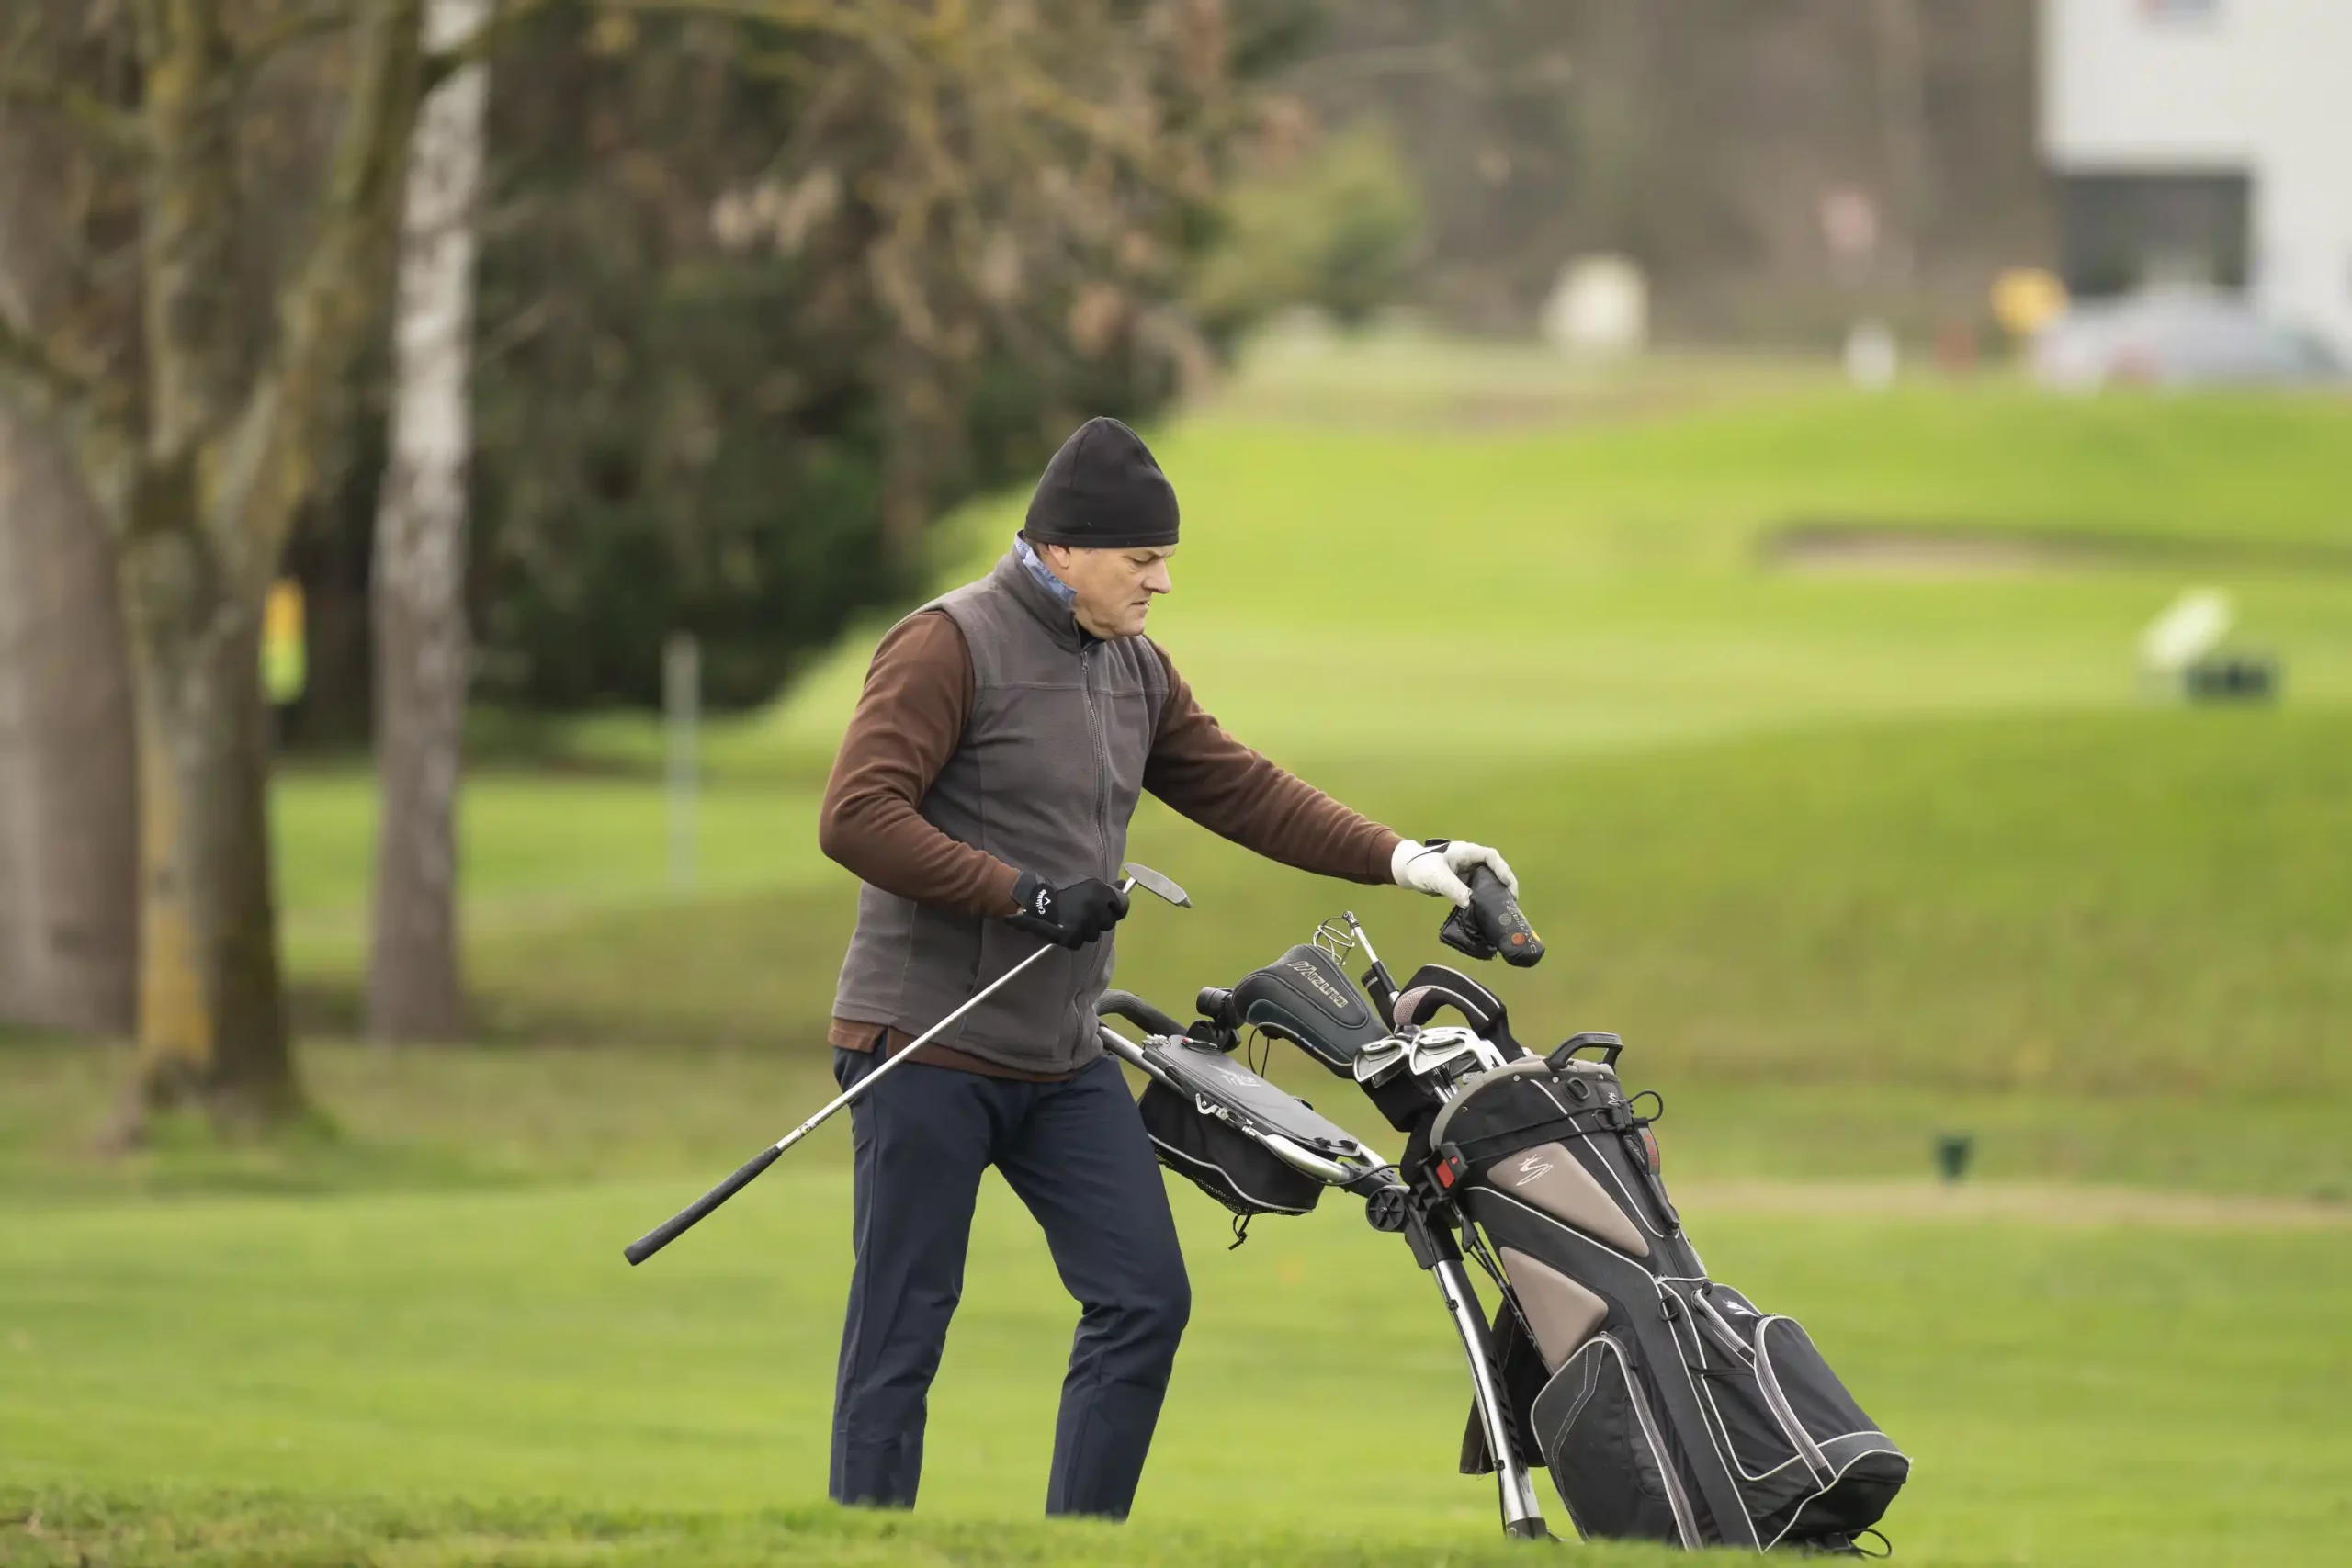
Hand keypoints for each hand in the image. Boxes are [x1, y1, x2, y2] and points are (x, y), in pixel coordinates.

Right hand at [1006, 872, 1129, 948]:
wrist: (1035, 896)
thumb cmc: (1062, 886)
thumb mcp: (1087, 882)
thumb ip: (1107, 888)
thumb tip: (1125, 886)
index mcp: (1101, 892)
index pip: (1122, 906)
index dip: (1115, 909)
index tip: (1107, 909)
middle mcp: (1096, 909)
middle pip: (1108, 923)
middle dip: (1099, 920)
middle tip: (1085, 914)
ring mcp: (1085, 925)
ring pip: (1094, 934)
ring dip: (1086, 930)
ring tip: (1072, 921)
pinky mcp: (1073, 937)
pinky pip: (1079, 943)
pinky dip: (1073, 938)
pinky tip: (1065, 929)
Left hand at [1391, 838, 1518, 908]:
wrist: (1406, 871)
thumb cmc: (1420, 867)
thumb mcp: (1437, 878)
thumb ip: (1454, 889)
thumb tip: (1472, 904)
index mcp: (1466, 852)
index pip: (1491, 857)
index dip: (1503, 870)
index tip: (1508, 886)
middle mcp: (1470, 860)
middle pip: (1494, 868)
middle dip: (1505, 882)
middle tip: (1512, 900)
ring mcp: (1466, 871)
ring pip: (1488, 879)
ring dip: (1496, 891)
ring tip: (1505, 906)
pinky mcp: (1462, 882)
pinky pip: (1478, 888)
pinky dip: (1484, 897)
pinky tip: (1488, 909)